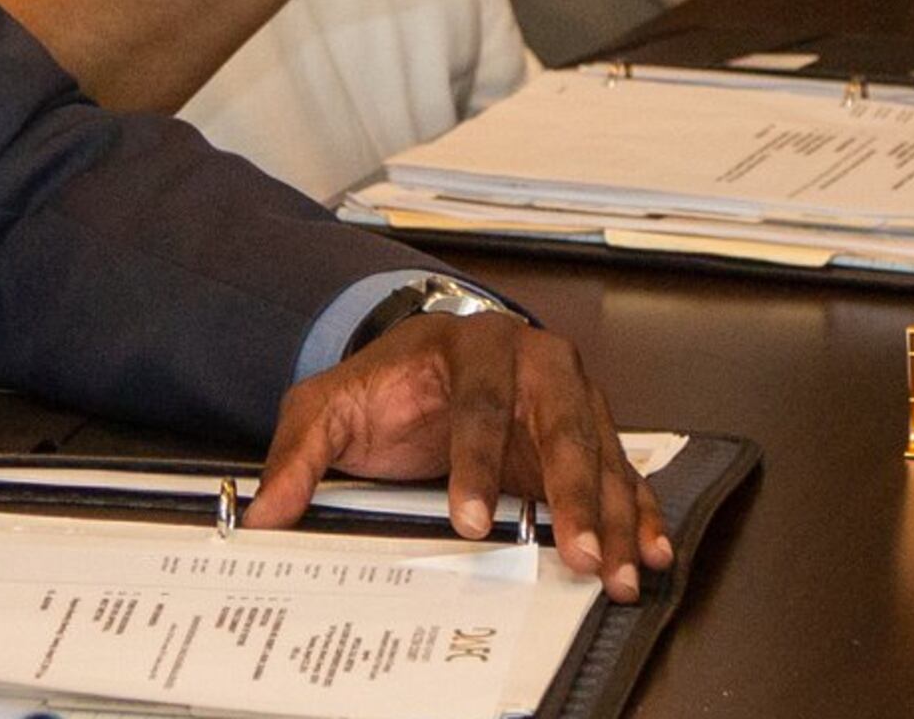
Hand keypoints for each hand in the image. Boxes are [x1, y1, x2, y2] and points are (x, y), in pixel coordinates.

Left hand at [246, 310, 668, 601]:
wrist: (423, 364)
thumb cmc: (388, 383)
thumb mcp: (330, 406)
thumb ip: (298, 454)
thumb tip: (265, 512)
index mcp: (470, 346)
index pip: (477, 404)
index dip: (476, 463)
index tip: (468, 519)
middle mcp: (534, 364)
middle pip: (562, 427)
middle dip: (573, 494)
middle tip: (574, 550)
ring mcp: (571, 398)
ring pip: (602, 456)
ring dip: (614, 516)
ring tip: (615, 569)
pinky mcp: (592, 435)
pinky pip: (624, 474)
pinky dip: (638, 513)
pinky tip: (648, 549)